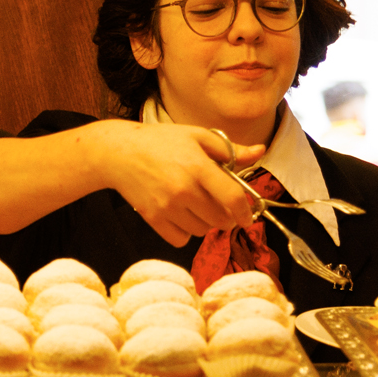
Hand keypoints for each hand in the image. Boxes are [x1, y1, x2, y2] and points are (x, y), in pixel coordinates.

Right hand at [89, 121, 264, 244]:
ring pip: (202, 230)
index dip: (246, 212)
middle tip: (220, 206)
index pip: (233, 198)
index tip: (248, 216)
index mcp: (198, 166)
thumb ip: (230, 149)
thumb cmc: (160, 141)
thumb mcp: (197, 136)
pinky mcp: (153, 218)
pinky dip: (186, 232)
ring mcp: (167, 206)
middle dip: (226, 216)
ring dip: (206, 223)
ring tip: (197, 205)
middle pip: (220, 219)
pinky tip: (181, 215)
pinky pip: (181, 239)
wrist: (118, 153)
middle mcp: (184, 189)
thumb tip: (259, 152)